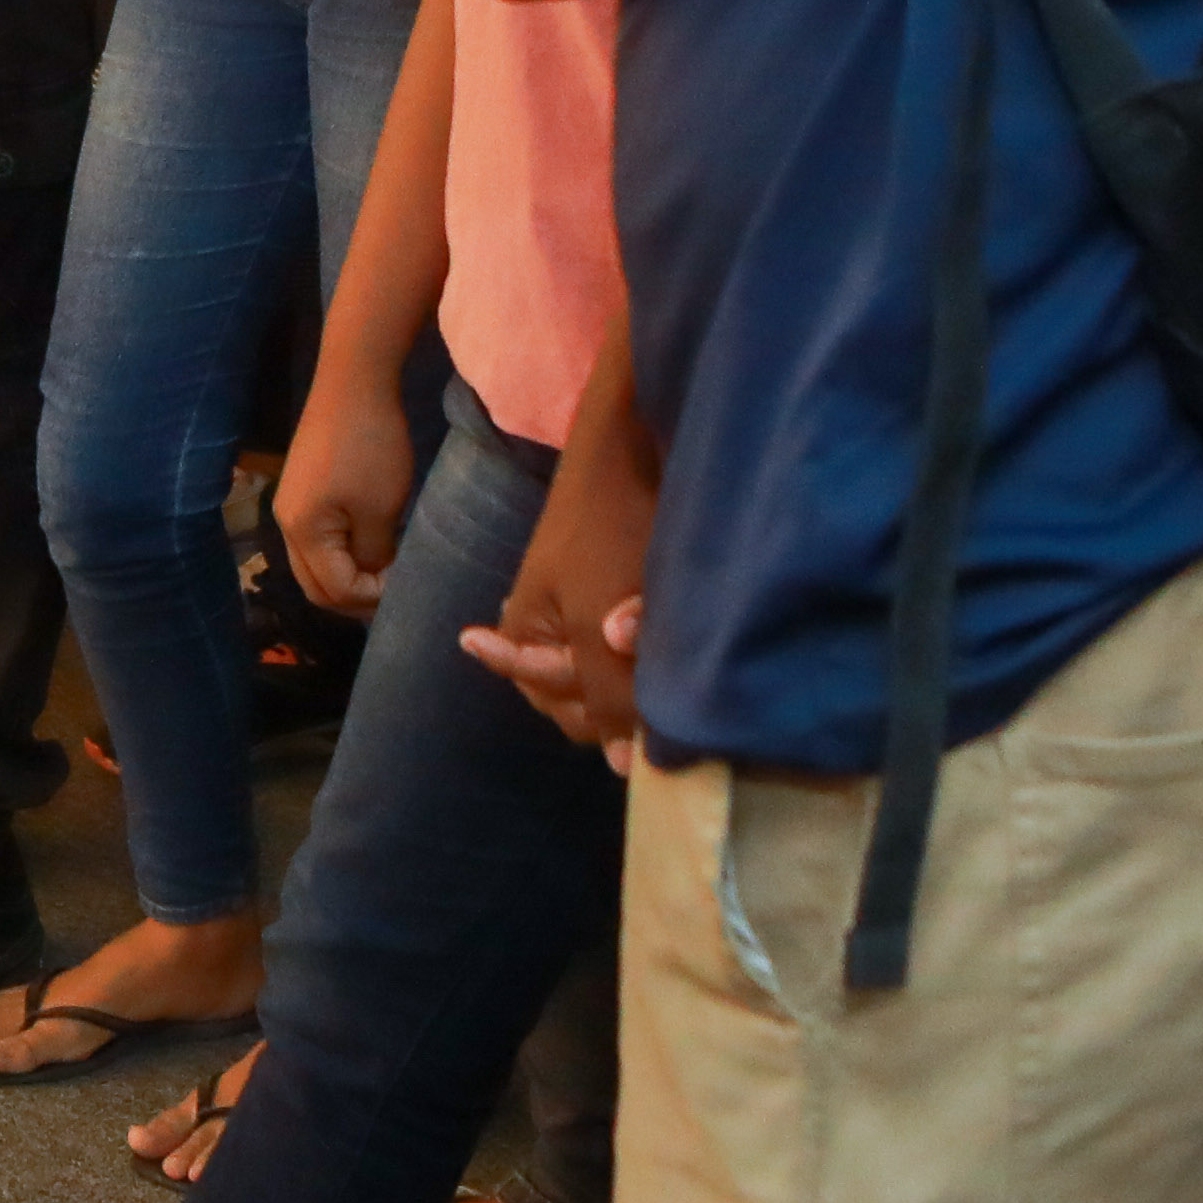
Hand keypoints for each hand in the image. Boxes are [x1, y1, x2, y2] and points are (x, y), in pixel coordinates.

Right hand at [276, 364, 417, 617]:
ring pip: (313, 566)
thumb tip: (374, 580)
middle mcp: (285, 525)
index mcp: (302, 532)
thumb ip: (374, 555)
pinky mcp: (300, 491)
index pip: (334, 590)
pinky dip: (340, 557)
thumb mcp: (380, 509)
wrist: (353, 382)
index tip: (407, 585)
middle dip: (354, 598)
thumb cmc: (370, 446)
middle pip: (314, 587)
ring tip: (384, 575)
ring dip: (346, 578)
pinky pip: (315, 543)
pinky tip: (369, 549)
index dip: (371, 597)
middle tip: (394, 592)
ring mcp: (289, 507)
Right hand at [460, 415, 657, 748]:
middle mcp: (552, 631)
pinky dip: (665, 637)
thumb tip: (620, 769)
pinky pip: (648, 641)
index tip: (635, 683)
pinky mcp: (625, 590)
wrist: (638, 434)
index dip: (611, 713)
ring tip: (666, 627)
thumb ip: (607, 696)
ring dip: (656, 659)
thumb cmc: (608, 529)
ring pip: (629, 669)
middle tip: (650, 648)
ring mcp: (588, 608)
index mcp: (525, 638)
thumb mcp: (599, 624)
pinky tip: (676, 623)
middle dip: (631, 683)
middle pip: (599, 696)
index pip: (573, 715)